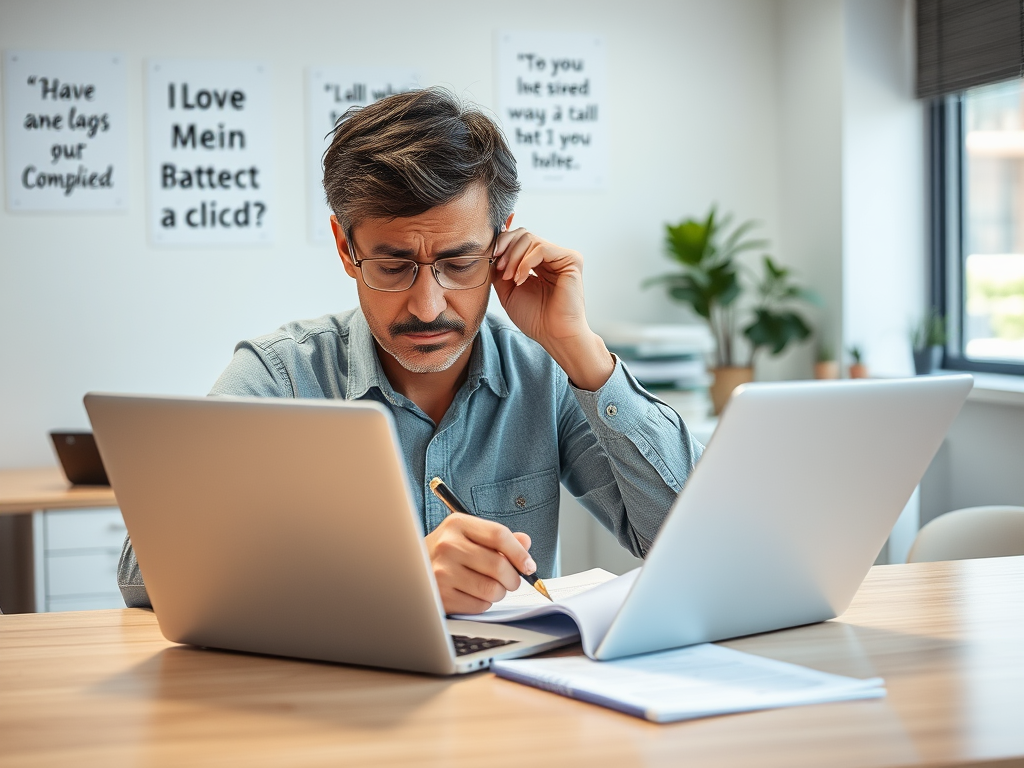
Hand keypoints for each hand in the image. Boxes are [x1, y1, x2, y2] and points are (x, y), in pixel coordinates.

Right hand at [424, 512, 534, 613]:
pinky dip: (484, 603)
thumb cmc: (446, 551)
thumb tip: (525, 542)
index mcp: (458, 524)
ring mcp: (442, 572)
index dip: (520, 553)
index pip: (499, 535)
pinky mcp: (441, 595)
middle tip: (512, 580)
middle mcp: (448, 546)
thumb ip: (497, 538)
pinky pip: (479, 605)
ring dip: (499, 592)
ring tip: (491, 587)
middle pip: (498, 566)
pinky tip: (474, 594)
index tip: (529, 565)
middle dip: (513, 578)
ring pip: (492, 589)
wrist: (411, 566)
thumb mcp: (468, 534)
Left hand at [492, 228, 613, 390]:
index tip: (491, 256)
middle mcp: (551, 257)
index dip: (503, 242)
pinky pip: (541, 248)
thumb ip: (499, 269)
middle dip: (505, 248)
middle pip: (523, 234)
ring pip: (529, 238)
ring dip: (513, 257)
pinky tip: (521, 279)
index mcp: (538, 263)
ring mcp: (562, 257)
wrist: (553, 335)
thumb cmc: (534, 318)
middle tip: (500, 269)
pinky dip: (525, 263)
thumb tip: (491, 250)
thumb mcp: (507, 290)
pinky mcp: (571, 260)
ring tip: (510, 278)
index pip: (519, 239)